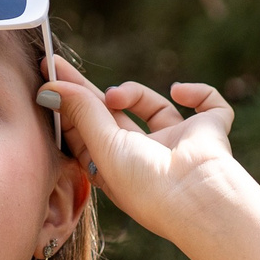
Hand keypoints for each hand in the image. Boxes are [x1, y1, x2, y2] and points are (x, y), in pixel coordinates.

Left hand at [41, 58, 240, 237]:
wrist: (195, 195)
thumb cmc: (144, 184)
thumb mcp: (103, 146)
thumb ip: (80, 112)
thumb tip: (49, 87)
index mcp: (119, 168)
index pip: (89, 133)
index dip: (69, 108)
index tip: (48, 82)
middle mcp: (148, 155)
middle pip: (114, 115)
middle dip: (87, 91)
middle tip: (57, 64)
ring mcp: (180, 142)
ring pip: (155, 106)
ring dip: (134, 92)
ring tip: (115, 96)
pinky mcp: (211, 131)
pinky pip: (208, 104)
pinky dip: (198, 92)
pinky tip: (180, 91)